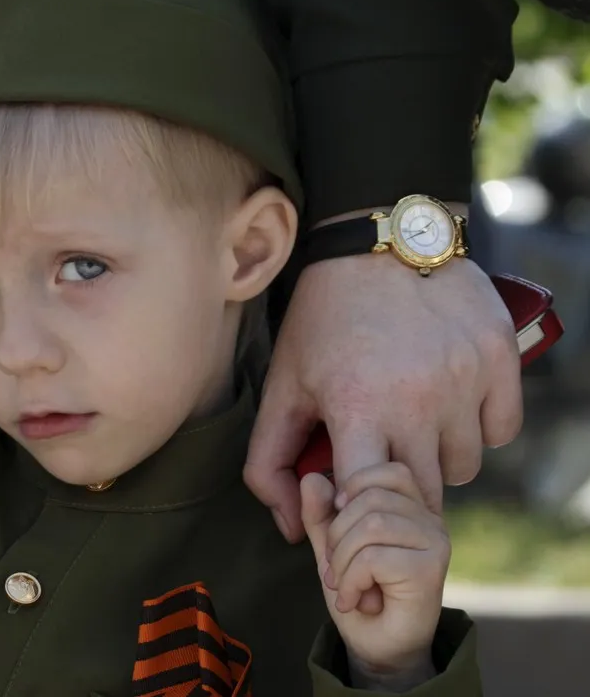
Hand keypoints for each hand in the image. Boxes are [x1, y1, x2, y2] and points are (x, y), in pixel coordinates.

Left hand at [245, 254, 519, 545]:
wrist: (377, 244)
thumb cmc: (323, 321)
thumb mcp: (283, 384)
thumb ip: (271, 461)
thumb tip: (295, 529)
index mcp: (357, 408)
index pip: (369, 503)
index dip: (359, 511)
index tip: (352, 495)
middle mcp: (418, 399)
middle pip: (423, 496)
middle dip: (398, 489)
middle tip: (383, 456)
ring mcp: (465, 379)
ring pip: (465, 467)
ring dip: (439, 457)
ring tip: (412, 419)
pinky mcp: (499, 359)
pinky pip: (501, 430)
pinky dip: (479, 426)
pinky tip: (449, 400)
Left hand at [302, 463, 447, 686]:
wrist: (378, 647)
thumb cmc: (360, 591)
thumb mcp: (332, 546)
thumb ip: (321, 513)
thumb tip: (312, 478)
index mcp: (412, 507)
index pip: (389, 472)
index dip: (354, 488)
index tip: (338, 519)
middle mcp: (431, 521)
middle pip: (371, 498)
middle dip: (338, 534)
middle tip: (337, 567)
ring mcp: (435, 544)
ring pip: (372, 526)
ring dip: (343, 561)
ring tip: (345, 583)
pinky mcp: (430, 571)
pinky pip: (374, 558)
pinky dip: (351, 580)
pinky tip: (354, 600)